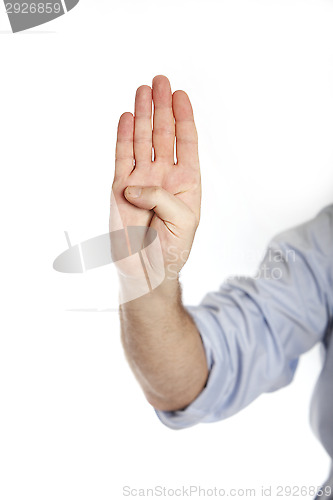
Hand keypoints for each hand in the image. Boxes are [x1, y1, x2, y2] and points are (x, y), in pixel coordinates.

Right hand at [110, 75, 200, 288]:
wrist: (146, 270)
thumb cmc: (171, 249)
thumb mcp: (182, 222)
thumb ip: (162, 197)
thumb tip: (134, 184)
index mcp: (186, 182)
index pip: (186, 143)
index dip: (184, 118)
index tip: (181, 95)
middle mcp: (164, 176)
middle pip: (164, 134)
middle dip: (163, 107)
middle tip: (160, 81)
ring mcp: (141, 180)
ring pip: (142, 140)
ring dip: (144, 115)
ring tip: (144, 90)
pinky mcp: (119, 188)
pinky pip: (122, 157)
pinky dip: (124, 137)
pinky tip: (128, 117)